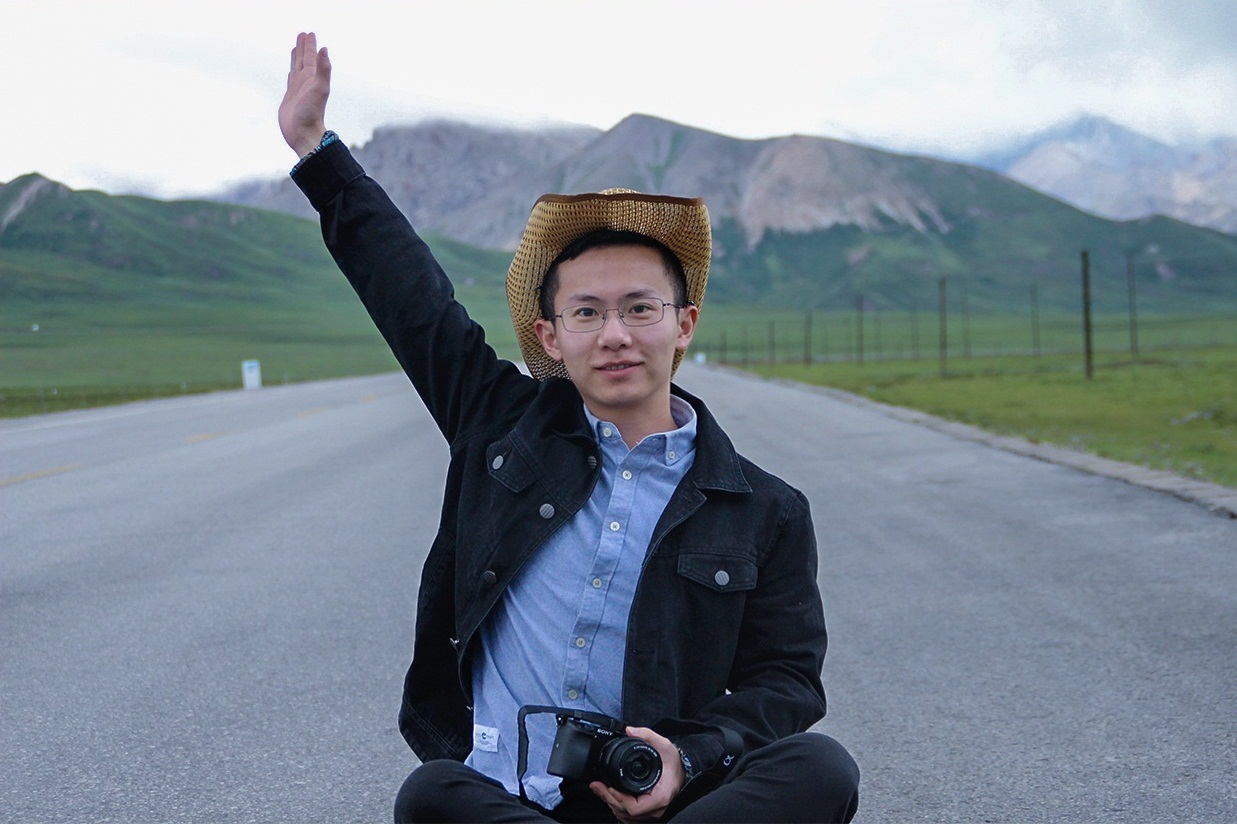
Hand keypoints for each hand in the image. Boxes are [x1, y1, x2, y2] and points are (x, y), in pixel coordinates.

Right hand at [279, 31, 330, 156]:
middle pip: (305, 60)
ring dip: (297, 57)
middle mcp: (306, 82)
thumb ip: (324, 70)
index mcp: (313, 79)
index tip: (309, 33)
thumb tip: (325, 49)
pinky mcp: (290, 97)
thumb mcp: (320, 89)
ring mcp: (298, 89)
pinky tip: (292, 70)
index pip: (312, 57)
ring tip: (296, 47)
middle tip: (303, 34)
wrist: (303, 133)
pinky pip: (290, 80)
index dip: (310, 45)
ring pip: (297, 68)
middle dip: (304, 47)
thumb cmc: (312, 114)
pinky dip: (291, 71)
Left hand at [589, 726, 684, 821]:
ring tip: (600, 790)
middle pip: (627, 814)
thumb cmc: (675, 762)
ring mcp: (653, 813)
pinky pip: (631, 818)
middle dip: (608, 799)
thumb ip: (647, 735)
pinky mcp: (649, 813)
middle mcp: (657, 809)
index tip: (607, 786)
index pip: (634, 808)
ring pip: (627, 818)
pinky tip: (612, 799)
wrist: (685, 771)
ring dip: (612, 805)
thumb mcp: (664, 745)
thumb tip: (630, 730)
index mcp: (660, 796)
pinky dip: (620, 810)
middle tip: (596, 786)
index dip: (618, 799)